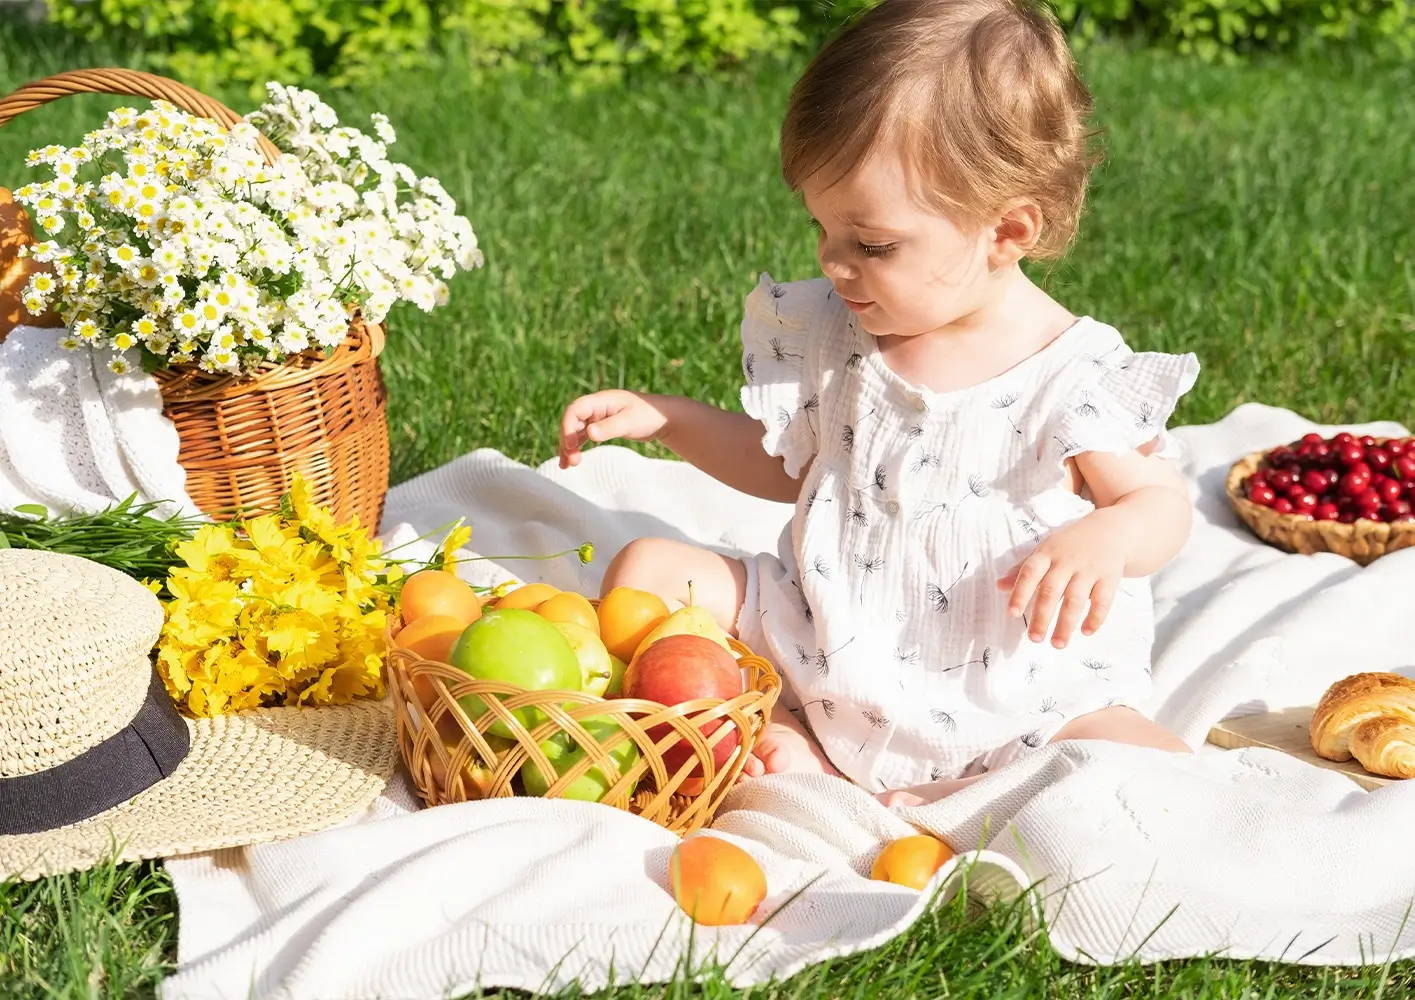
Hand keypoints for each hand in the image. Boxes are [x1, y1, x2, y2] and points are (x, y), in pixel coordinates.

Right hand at [558, 390, 668, 468]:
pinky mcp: (601, 426)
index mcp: (601, 400)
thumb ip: (609, 427)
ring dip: (570, 446)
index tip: (570, 445)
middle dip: (567, 440)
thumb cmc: (648, 415)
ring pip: (576, 430)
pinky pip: (583, 436)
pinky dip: (577, 448)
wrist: (662, 418)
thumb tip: (589, 433)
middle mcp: (596, 407)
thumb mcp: (629, 422)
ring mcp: (597, 416)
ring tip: (568, 465)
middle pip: (572, 421)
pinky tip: (572, 460)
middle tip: (571, 461)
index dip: (568, 426)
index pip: (575, 410)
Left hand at [996, 513, 1126, 648]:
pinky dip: (1095, 617)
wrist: (1110, 530)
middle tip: (1034, 639)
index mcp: (1048, 553)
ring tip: (1057, 644)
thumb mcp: (1045, 550)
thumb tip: (999, 586)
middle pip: (1051, 590)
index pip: (1030, 573)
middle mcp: (1068, 560)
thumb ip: (1023, 569)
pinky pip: (1103, 600)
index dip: (1020, 593)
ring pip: (1076, 599)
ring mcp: (1090, 568)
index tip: (1012, 614)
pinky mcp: (1110, 577)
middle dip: (1041, 616)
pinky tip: (1085, 632)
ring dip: (1066, 624)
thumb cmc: (1069, 545)